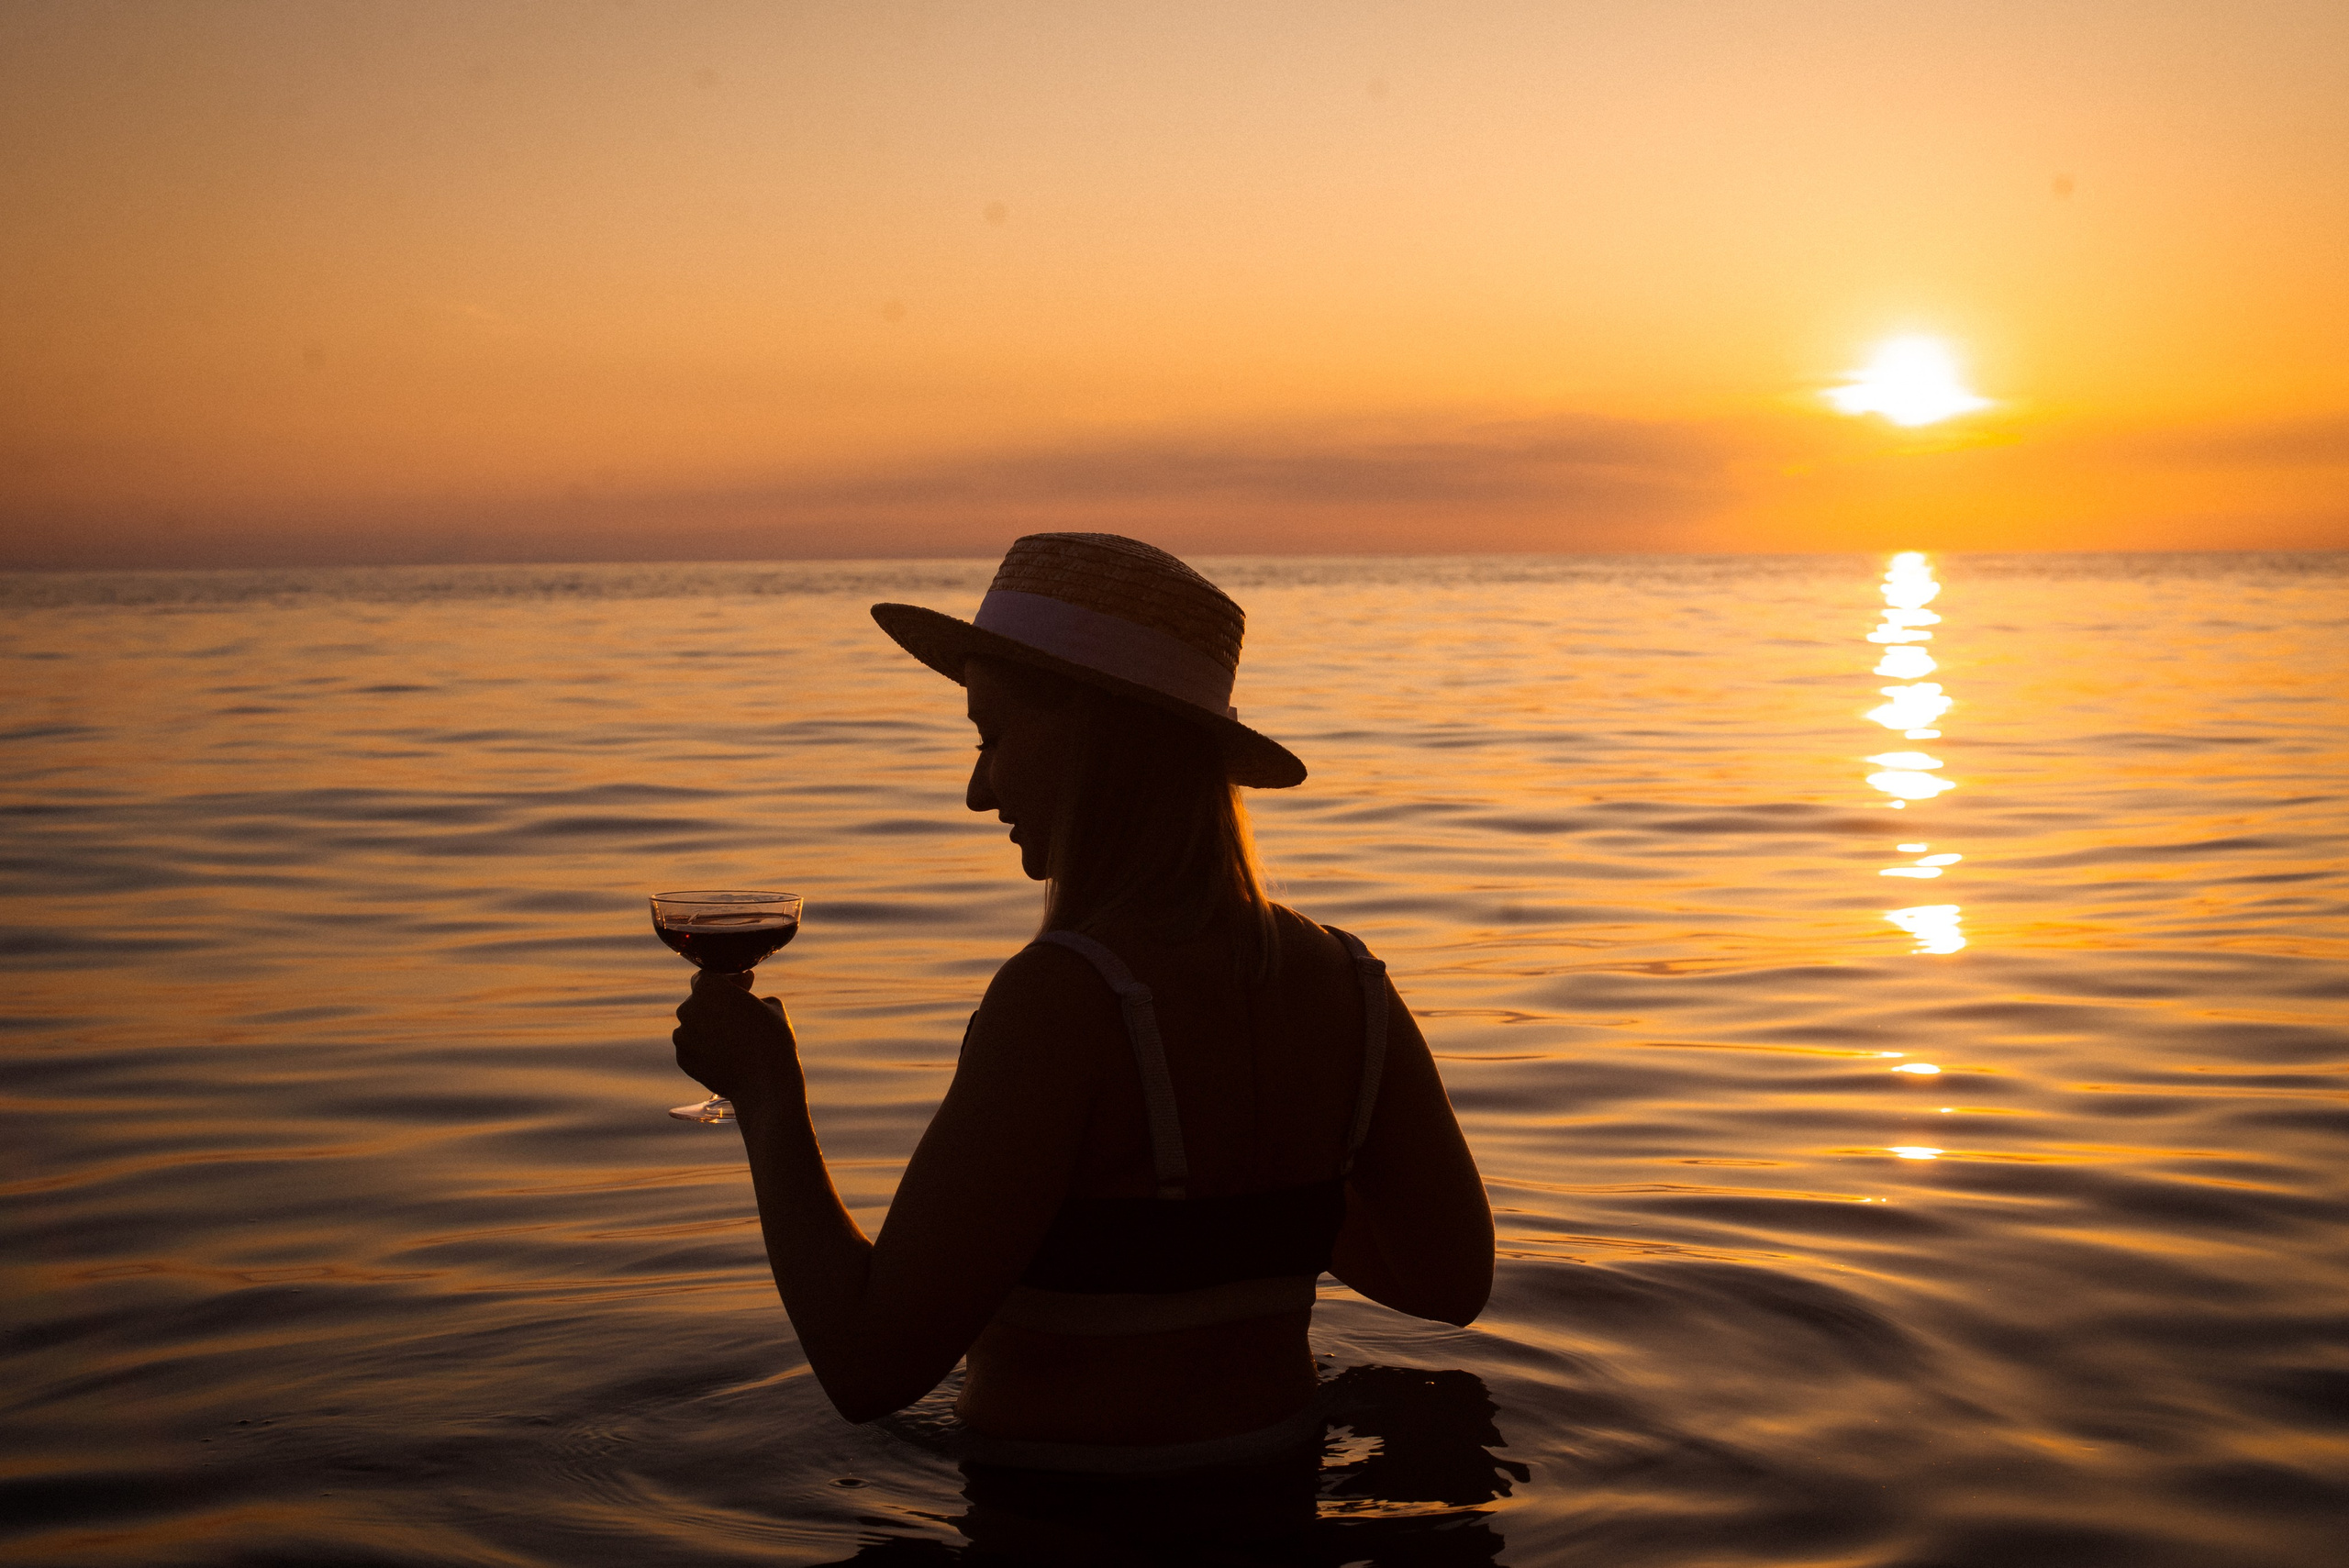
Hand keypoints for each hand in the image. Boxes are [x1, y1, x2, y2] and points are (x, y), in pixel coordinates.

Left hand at [673, 968, 801, 1105]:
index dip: (729, 980)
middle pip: (700, 1000)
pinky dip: (705, 1047)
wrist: (765, 1084)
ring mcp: (683, 1036)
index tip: (746, 984)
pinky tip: (726, 1053)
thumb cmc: (773, 1040)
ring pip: (694, 1024)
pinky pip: (693, 1046)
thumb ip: (751, 996)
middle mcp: (688, 1009)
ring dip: (710, 1025)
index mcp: (709, 988)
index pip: (709, 975)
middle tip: (741, 1011)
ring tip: (734, 1036)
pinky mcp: (683, 1060)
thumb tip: (746, 998)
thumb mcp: (772, 1006)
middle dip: (718, 1003)